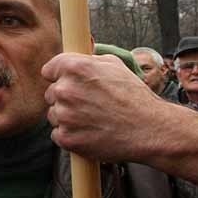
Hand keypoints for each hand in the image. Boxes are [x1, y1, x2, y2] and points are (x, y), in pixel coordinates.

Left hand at [42, 52, 165, 162]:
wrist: (148, 129)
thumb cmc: (134, 96)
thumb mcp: (114, 65)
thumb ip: (89, 60)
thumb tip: (78, 58)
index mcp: (75, 68)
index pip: (49, 69)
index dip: (58, 76)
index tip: (66, 81)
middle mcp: (66, 89)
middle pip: (51, 93)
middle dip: (65, 97)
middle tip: (87, 103)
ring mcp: (65, 115)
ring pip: (54, 114)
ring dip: (67, 117)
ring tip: (92, 118)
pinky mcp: (67, 138)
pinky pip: (58, 134)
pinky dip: (71, 134)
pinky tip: (90, 131)